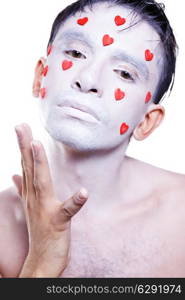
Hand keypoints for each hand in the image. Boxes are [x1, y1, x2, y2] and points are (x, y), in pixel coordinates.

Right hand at [13, 123, 87, 276]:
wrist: (41, 259)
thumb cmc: (40, 230)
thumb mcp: (31, 205)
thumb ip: (24, 188)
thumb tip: (14, 174)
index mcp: (32, 194)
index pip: (27, 165)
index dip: (23, 146)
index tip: (21, 127)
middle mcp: (35, 198)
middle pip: (30, 168)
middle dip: (25, 146)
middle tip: (21, 126)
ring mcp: (45, 210)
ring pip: (41, 183)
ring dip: (39, 164)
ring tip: (37, 144)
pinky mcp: (58, 223)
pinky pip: (67, 211)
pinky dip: (75, 201)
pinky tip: (83, 192)